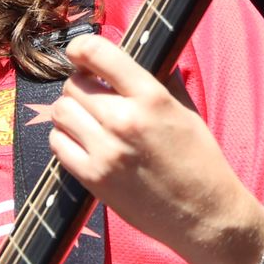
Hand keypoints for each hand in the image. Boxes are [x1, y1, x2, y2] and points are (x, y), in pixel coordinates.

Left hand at [47, 33, 263, 263]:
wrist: (205, 216)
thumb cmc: (200, 162)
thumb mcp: (187, 112)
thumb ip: (162, 81)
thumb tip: (143, 56)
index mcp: (151, 98)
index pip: (99, 55)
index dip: (82, 48)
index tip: (79, 52)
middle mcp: (124, 120)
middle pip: (73, 85)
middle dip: (80, 85)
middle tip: (93, 95)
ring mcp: (105, 151)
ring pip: (61, 112)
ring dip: (70, 111)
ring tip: (87, 119)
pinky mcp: (93, 178)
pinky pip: (58, 144)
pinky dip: (65, 138)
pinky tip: (84, 142)